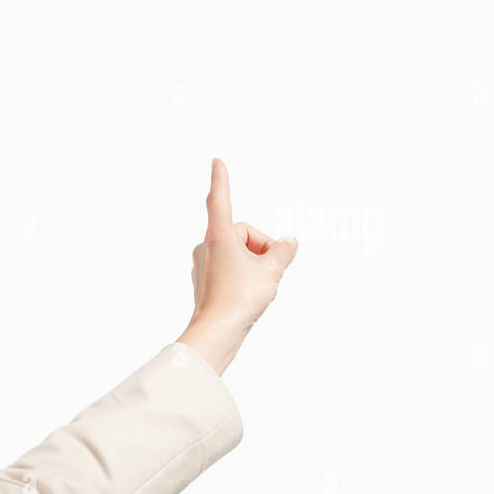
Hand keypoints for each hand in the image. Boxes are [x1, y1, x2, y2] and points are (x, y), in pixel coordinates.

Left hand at [176, 158, 297, 374]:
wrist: (216, 333)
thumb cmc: (239, 299)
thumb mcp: (272, 270)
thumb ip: (284, 251)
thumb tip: (289, 244)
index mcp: (218, 236)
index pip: (220, 200)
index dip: (220, 179)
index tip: (216, 161)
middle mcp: (206, 247)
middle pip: (244, 235)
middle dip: (262, 249)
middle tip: (270, 271)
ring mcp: (204, 266)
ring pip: (240, 254)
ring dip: (256, 264)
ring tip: (258, 287)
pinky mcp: (206, 283)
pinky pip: (233, 270)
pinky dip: (246, 277)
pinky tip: (250, 296)